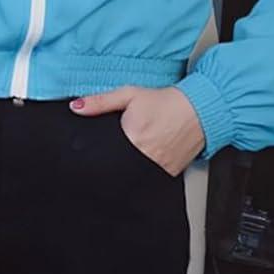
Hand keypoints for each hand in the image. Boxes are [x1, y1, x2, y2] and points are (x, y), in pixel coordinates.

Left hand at [70, 85, 204, 174]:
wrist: (198, 109)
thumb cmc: (164, 101)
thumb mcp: (129, 94)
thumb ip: (100, 102)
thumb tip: (75, 107)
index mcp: (131, 136)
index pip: (103, 154)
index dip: (94, 156)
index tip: (89, 156)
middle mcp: (144, 156)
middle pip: (116, 167)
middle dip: (108, 163)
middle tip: (109, 155)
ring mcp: (157, 168)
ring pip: (132, 176)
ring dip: (125, 169)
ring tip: (127, 157)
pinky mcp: (168, 175)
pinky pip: (149, 178)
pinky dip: (143, 173)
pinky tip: (143, 161)